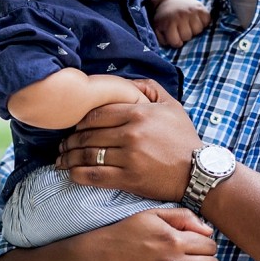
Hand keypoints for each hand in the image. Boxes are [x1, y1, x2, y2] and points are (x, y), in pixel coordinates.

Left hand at [56, 79, 203, 200]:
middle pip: (88, 134)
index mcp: (139, 113)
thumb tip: (127, 82)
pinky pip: (94, 175)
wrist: (198, 172)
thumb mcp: (172, 106)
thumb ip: (149, 89)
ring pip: (88, 154)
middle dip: (70, 140)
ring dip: (69, 157)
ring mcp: (129, 157)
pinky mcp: (129, 178)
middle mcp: (131, 133)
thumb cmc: (184, 138)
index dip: (80, 120)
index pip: (97, 113)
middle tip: (62, 144)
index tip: (73, 126)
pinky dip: (77, 174)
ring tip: (62, 159)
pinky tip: (71, 173)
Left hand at [152, 0, 209, 47]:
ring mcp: (191, 11)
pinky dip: (203, 22)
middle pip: (188, 37)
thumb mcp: (158, 28)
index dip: (175, 42)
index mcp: (169, 23)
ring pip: (198, 30)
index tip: (174, 36)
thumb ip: (163, 40)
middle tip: (181, 28)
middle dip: (184, 35)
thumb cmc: (165, 18)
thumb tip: (175, 47)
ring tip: (188, 24)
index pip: (176, 42)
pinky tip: (196, 20)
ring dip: (194, 29)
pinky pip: (207, 21)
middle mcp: (180, 16)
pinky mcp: (200, 7)